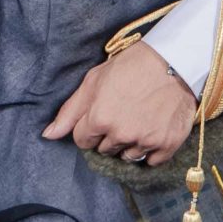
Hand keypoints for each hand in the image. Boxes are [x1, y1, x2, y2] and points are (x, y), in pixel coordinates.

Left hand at [42, 40, 196, 166]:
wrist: (174, 60)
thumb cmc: (131, 66)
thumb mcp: (93, 81)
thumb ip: (70, 111)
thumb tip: (48, 135)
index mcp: (99, 119)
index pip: (82, 140)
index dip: (90, 128)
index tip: (102, 115)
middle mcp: (121, 134)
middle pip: (105, 150)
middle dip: (109, 136)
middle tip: (123, 114)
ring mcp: (145, 141)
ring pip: (127, 157)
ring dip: (130, 144)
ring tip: (139, 120)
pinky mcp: (167, 145)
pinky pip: (152, 161)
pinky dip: (151, 150)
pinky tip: (153, 129)